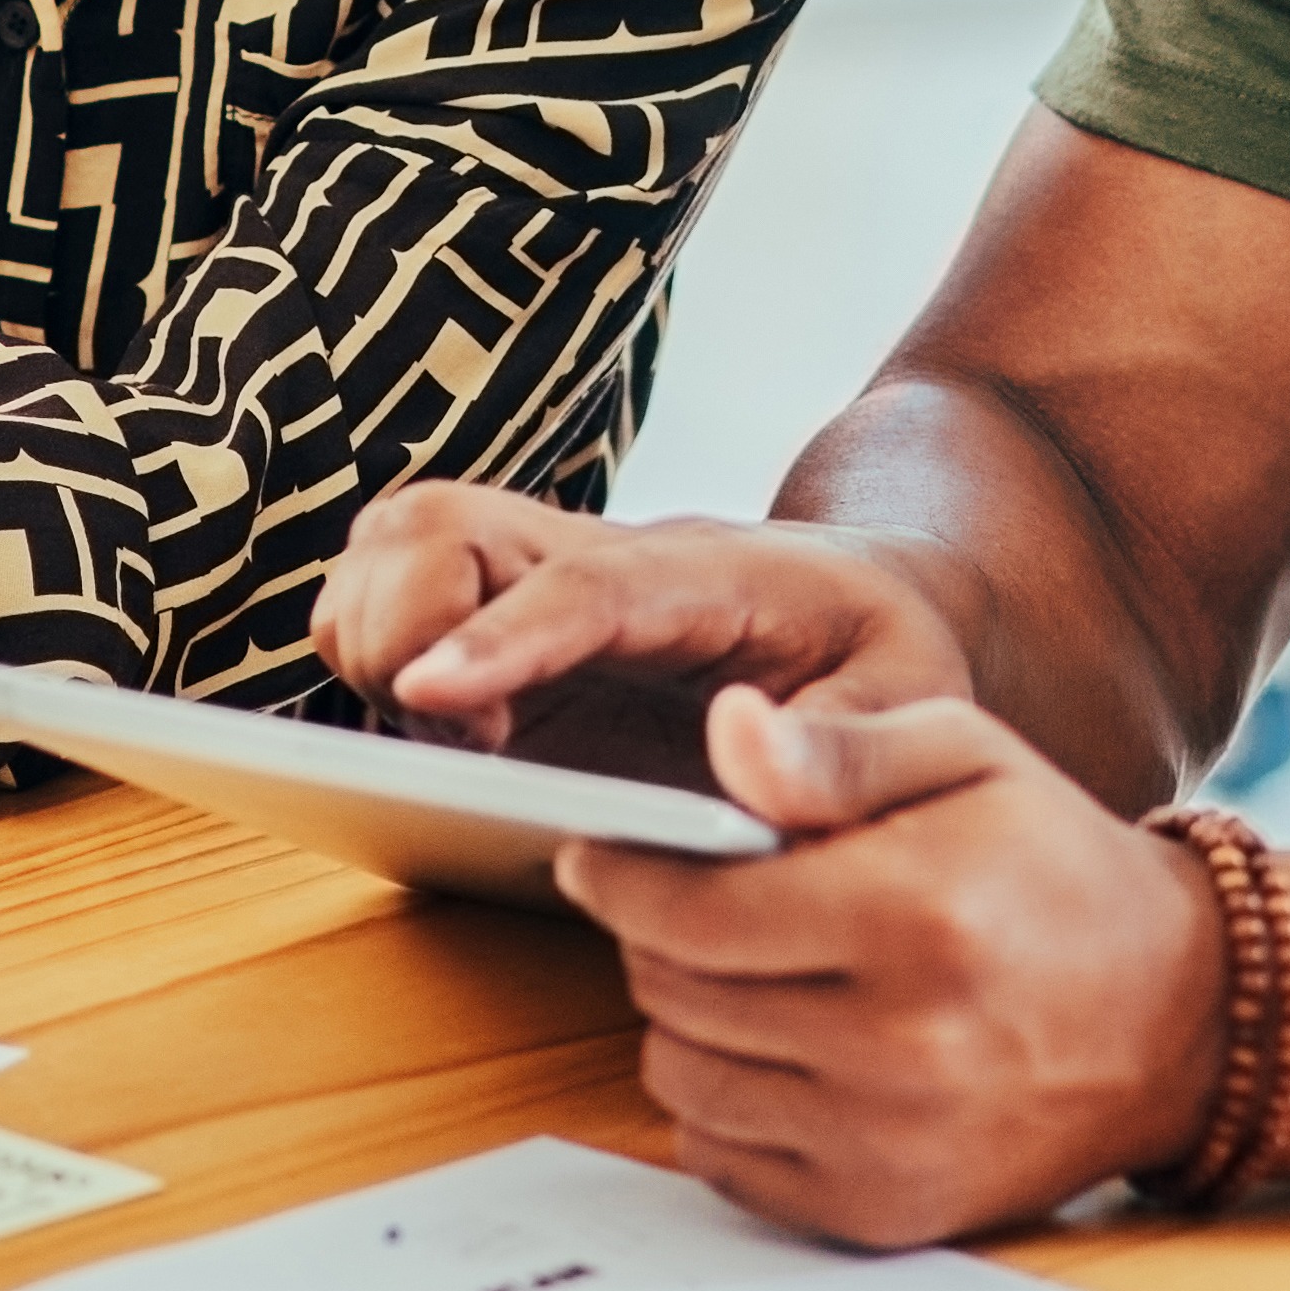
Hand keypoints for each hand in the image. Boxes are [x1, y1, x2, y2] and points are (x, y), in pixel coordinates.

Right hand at [313, 482, 976, 758]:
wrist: (873, 596)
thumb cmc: (887, 654)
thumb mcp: (917, 701)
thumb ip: (848, 749)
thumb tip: (746, 765)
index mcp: (704, 575)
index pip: (581, 586)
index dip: (498, 637)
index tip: (426, 694)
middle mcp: (599, 563)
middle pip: (442, 525)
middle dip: (400, 621)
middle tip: (469, 748)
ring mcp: (538, 592)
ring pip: (395, 547)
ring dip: (371, 637)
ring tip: (456, 750)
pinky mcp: (505, 636)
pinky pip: (393, 603)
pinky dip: (372, 659)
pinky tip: (441, 747)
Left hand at [562, 686, 1229, 1247]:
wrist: (1176, 1020)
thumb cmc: (1055, 868)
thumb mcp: (965, 758)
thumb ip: (834, 750)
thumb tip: (721, 731)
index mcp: (913, 915)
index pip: (688, 910)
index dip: (619, 875)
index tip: (597, 854)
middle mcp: (898, 1045)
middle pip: (673, 992)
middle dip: (658, 938)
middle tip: (693, 902)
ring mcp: (887, 1142)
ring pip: (683, 1077)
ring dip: (690, 1019)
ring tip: (750, 973)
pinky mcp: (880, 1210)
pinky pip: (722, 1158)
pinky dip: (728, 1103)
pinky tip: (785, 1049)